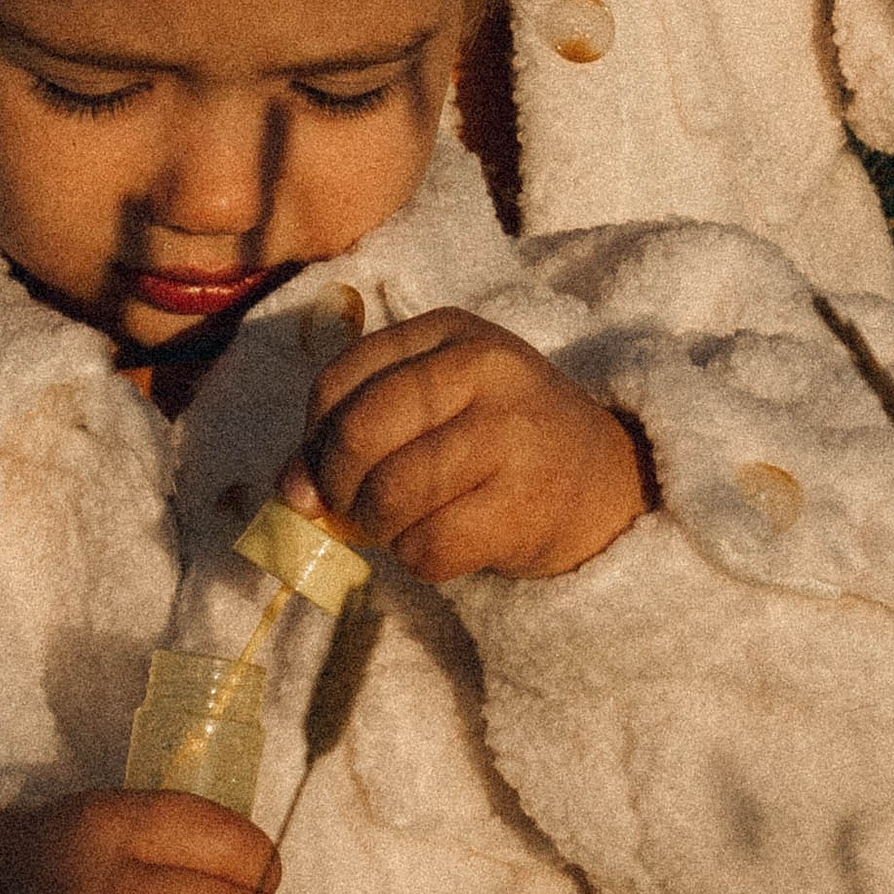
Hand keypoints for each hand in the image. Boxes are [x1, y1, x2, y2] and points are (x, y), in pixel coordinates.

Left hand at [285, 309, 655, 581]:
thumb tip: (288, 491)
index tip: (326, 472)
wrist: (606, 483)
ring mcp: (509, 434)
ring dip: (381, 528)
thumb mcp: (433, 408)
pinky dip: (418, 560)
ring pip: (389, 495)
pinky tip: (446, 544)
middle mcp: (482, 369)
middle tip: (361, 507)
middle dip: (341, 488)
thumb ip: (354, 432)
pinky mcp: (525, 503)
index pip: (337, 382)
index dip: (314, 439)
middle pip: (357, 435)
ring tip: (409, 524)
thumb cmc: (501, 443)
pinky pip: (427, 547)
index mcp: (449, 332)